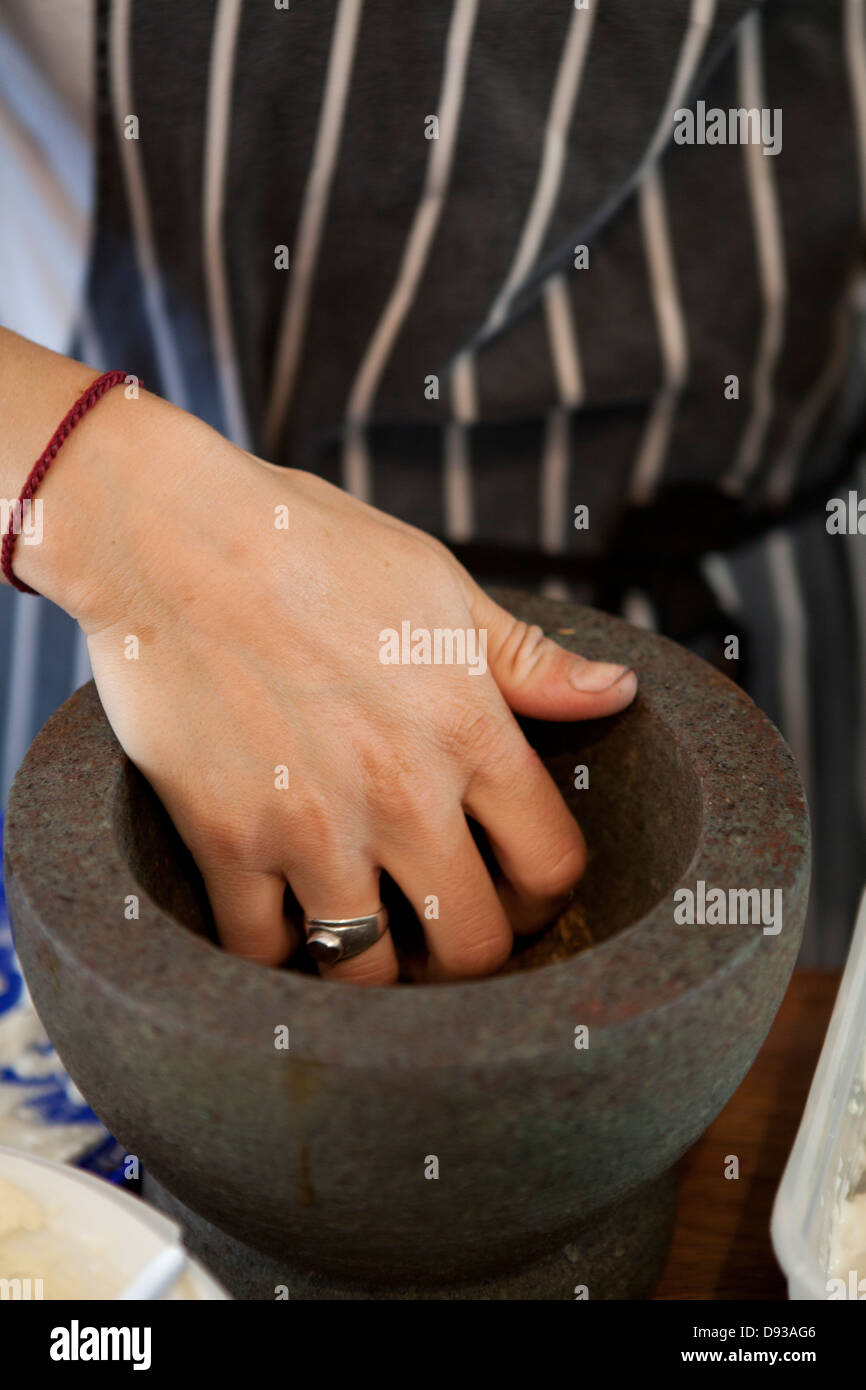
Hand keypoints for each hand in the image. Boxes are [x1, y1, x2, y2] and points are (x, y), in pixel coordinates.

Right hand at [64, 394, 636, 984]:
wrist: (170, 535)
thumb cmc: (310, 547)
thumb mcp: (440, 587)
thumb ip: (530, 660)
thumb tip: (619, 693)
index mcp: (468, 731)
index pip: (553, 865)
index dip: (548, 892)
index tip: (520, 887)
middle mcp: (403, 795)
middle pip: (474, 945)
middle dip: (470, 951)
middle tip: (446, 930)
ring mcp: (312, 828)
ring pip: (369, 974)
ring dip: (376, 970)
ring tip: (368, 938)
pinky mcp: (226, 841)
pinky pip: (261, 952)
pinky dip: (275, 952)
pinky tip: (283, 921)